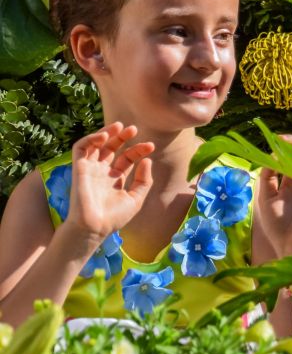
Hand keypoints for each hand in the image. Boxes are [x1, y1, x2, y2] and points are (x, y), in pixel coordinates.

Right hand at [64, 122, 153, 242]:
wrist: (94, 227)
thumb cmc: (114, 218)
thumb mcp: (136, 198)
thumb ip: (143, 181)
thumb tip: (148, 161)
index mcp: (115, 179)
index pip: (127, 158)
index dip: (138, 150)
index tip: (150, 146)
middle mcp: (102, 172)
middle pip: (112, 148)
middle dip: (122, 137)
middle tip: (134, 129)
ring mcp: (90, 169)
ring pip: (96, 145)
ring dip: (106, 133)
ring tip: (119, 126)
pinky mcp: (79, 168)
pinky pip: (81, 148)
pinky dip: (91, 138)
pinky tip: (105, 135)